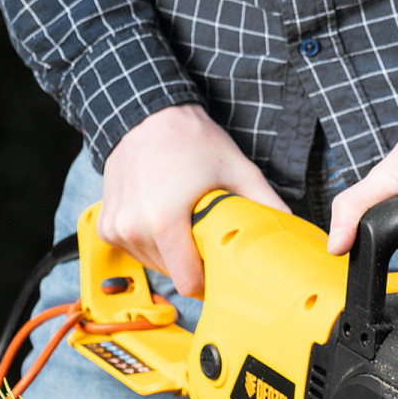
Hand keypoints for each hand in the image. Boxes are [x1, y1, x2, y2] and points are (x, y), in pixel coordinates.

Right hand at [98, 104, 290, 296]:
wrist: (144, 115)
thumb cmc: (191, 140)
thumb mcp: (239, 171)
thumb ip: (266, 205)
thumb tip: (291, 231)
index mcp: (164, 221)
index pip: (189, 283)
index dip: (209, 281)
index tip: (220, 266)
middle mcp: (134, 228)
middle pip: (174, 275)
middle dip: (193, 262)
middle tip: (204, 233)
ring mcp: (115, 229)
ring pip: (156, 266)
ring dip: (173, 253)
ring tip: (182, 220)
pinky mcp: (106, 227)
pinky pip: (137, 252)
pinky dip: (153, 243)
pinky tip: (162, 218)